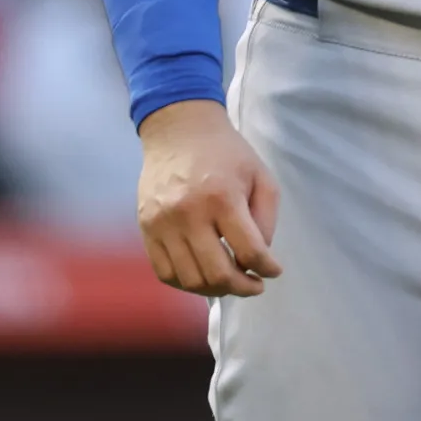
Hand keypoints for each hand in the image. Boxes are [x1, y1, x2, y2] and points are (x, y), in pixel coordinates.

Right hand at [136, 100, 283, 297]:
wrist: (179, 131)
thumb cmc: (227, 153)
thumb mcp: (261, 176)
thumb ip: (266, 219)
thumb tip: (259, 258)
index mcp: (223, 198)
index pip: (248, 251)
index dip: (267, 269)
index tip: (273, 272)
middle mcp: (189, 214)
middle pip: (217, 274)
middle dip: (242, 288)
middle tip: (254, 285)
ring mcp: (162, 224)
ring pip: (189, 280)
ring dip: (215, 290)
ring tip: (230, 281)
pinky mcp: (146, 228)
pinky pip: (165, 272)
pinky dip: (186, 283)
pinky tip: (203, 276)